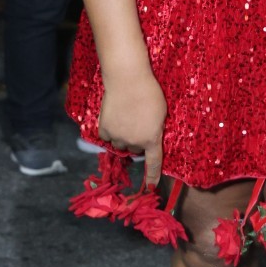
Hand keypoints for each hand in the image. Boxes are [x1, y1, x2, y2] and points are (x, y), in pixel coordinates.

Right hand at [98, 71, 166, 186]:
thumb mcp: (161, 113)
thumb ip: (155, 128)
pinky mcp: (104, 129)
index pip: (154, 163)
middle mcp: (134, 142)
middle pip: (134, 150)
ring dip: (122, 137)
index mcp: (152, 139)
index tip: (151, 186)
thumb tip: (148, 136)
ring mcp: (118, 137)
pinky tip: (114, 117)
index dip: (152, 176)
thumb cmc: (149, 92)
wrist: (127, 80)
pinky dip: (110, 130)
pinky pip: (107, 137)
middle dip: (136, 141)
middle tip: (136, 124)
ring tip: (125, 118)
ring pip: (119, 145)